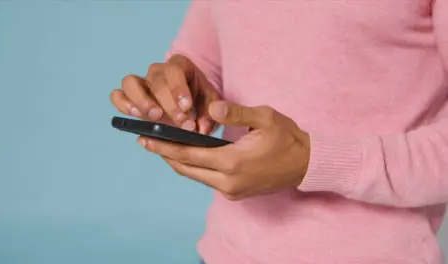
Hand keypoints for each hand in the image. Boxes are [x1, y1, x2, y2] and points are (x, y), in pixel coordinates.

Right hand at [110, 54, 219, 133]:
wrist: (191, 105)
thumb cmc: (200, 102)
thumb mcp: (210, 106)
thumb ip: (209, 116)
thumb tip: (202, 129)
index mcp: (179, 65)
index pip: (175, 71)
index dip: (179, 89)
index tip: (186, 107)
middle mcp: (158, 71)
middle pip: (157, 82)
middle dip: (169, 105)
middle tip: (181, 123)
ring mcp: (141, 82)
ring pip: (130, 82)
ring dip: (141, 101)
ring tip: (154, 117)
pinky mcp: (130, 96)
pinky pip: (118, 95)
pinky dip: (122, 104)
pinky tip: (135, 115)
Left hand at [137, 101, 310, 199]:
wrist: (306, 164)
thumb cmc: (287, 138)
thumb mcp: (265, 118)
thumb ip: (235, 113)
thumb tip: (211, 108)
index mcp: (233, 162)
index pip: (189, 155)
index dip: (165, 147)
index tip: (146, 139)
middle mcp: (228, 182)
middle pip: (186, 169)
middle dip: (165, 155)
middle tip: (146, 141)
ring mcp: (231, 191)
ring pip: (195, 176)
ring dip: (178, 162)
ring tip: (162, 146)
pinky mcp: (235, 194)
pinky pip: (207, 180)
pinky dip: (194, 168)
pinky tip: (187, 155)